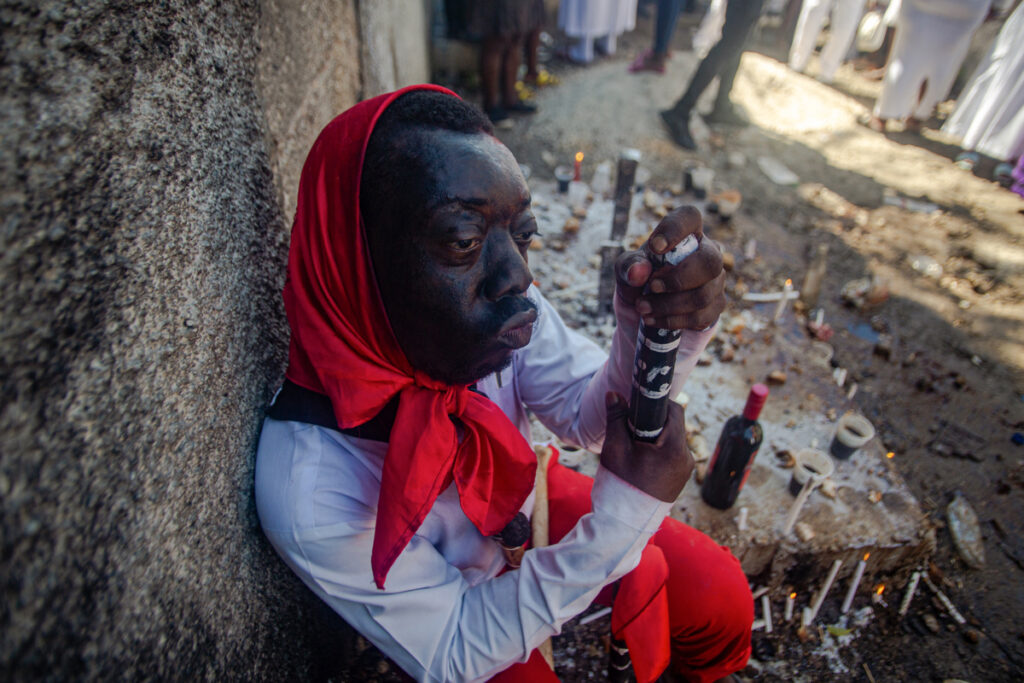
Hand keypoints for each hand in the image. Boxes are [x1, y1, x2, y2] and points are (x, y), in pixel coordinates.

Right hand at [599, 392, 693, 501]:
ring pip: (673, 440)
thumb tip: (614, 394)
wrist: (625, 522)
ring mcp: (685, 469)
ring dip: (657, 436)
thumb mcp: (616, 448)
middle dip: (654, 421)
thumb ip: (616, 418)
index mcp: (674, 449)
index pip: (674, 411)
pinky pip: (673, 454)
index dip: (657, 403)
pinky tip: (643, 458)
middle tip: (633, 426)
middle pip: (675, 425)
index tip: (639, 405)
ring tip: (636, 445)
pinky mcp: (681, 478)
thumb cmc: (620, 484)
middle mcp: (686, 458)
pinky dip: (660, 450)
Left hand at [614, 206, 725, 330]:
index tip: (654, 247)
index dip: (675, 230)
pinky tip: (654, 320)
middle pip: (710, 262)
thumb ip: (629, 266)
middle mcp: (708, 252)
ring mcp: (717, 280)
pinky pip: (700, 317)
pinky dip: (673, 321)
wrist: (651, 304)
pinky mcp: (716, 304)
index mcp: (687, 233)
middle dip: (677, 280)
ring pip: (703, 295)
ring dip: (669, 305)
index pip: (690, 217)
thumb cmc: (642, 276)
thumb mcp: (627, 269)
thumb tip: (638, 272)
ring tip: (643, 308)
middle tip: (652, 287)